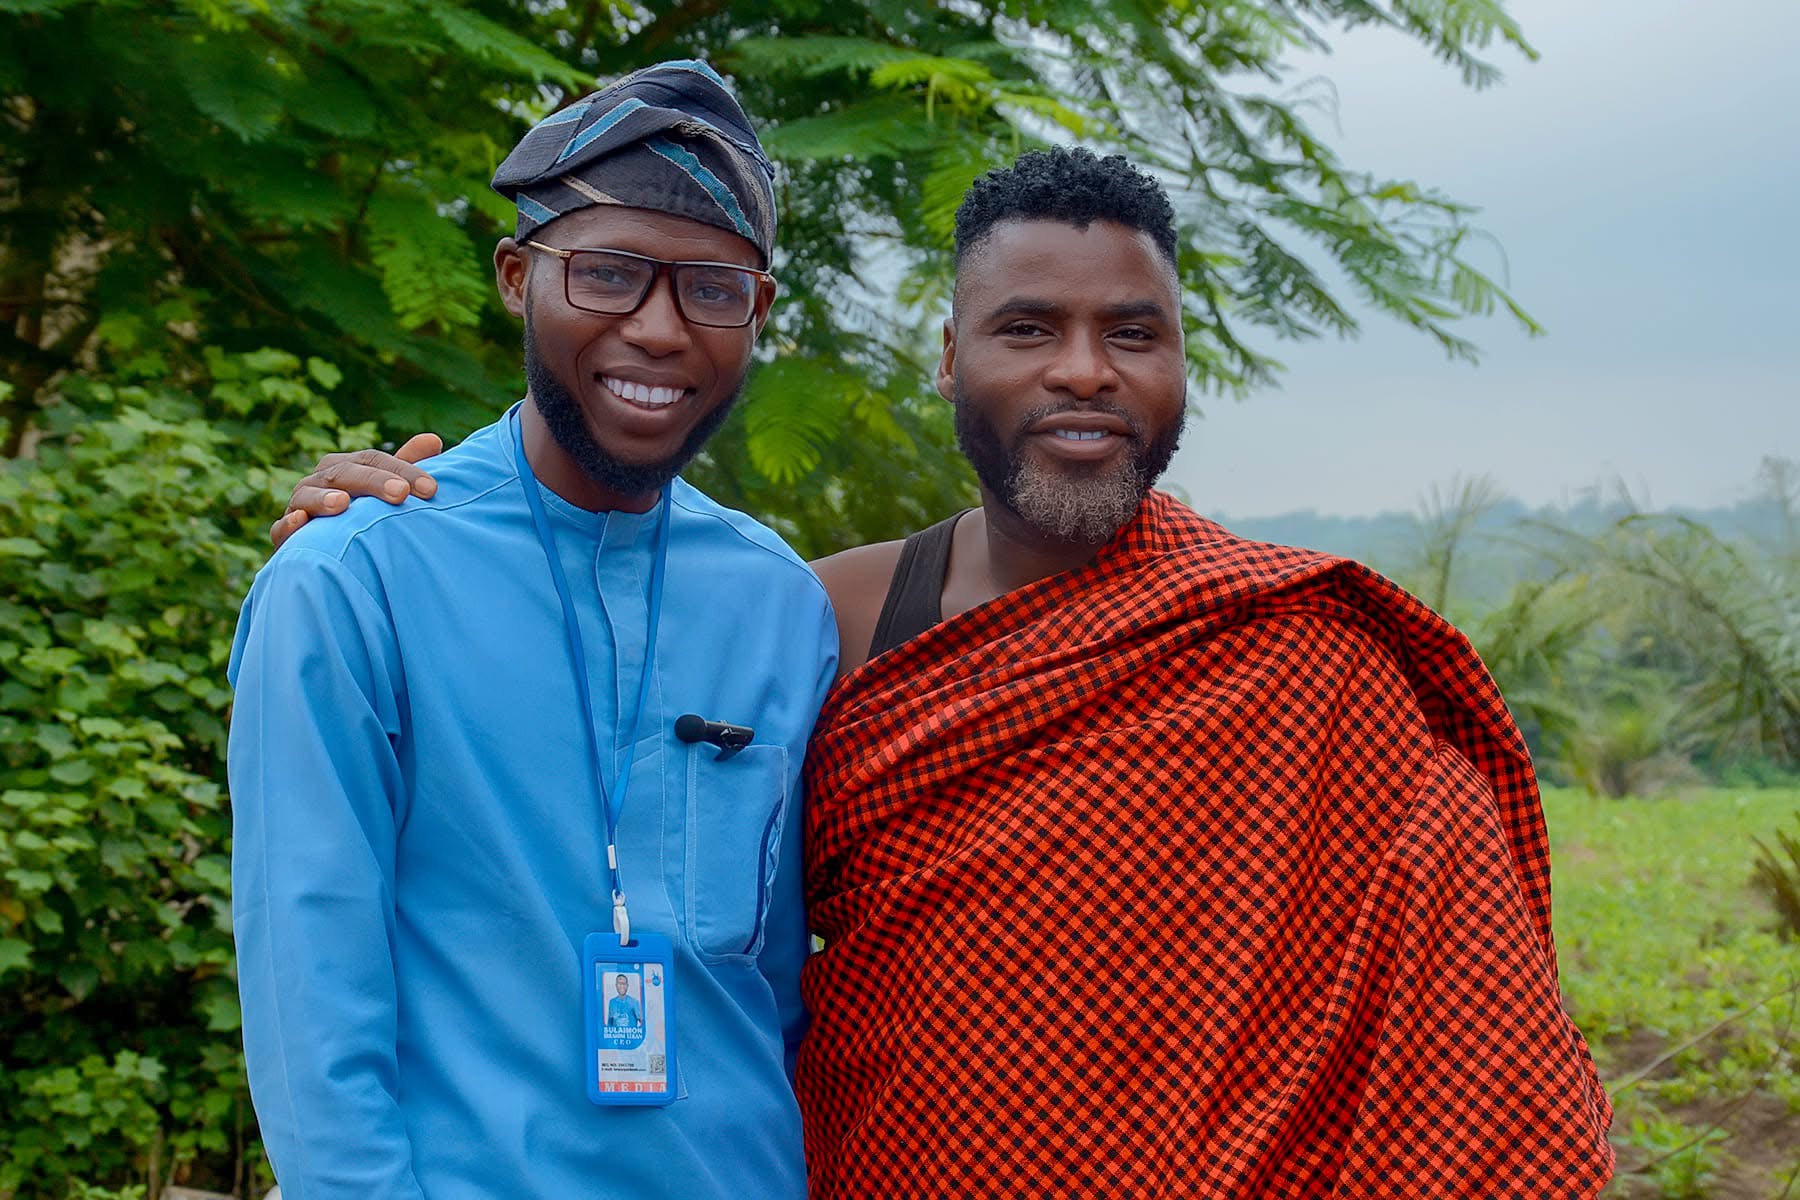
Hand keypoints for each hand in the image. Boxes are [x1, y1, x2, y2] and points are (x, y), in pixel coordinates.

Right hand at [270, 433, 442, 549]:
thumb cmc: (364, 515)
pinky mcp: (285, 535)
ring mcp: (299, 505)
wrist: (328, 553)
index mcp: (345, 467)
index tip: (432, 489)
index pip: (374, 460)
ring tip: (343, 503)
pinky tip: (299, 521)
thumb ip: (405, 468)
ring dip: (324, 498)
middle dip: (373, 482)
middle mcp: (320, 481)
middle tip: (401, 494)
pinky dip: (288, 524)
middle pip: (345, 473)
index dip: (403, 470)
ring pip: (308, 495)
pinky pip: (281, 528)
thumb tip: (433, 440)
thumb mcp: (386, 490)